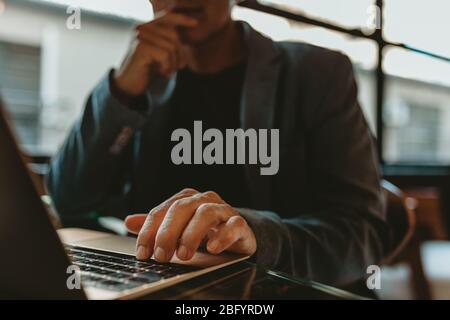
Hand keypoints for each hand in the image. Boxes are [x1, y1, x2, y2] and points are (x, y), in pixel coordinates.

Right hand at [114, 13, 197, 96]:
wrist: (130, 86)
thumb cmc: (148, 70)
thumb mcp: (163, 54)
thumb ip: (172, 42)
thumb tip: (192, 29)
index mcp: (146, 26)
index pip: (167, 17)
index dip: (182, 19)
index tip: (195, 23)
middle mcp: (141, 28)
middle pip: (173, 34)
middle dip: (179, 54)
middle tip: (177, 68)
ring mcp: (140, 37)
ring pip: (171, 47)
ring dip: (173, 64)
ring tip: (167, 72)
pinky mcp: (140, 47)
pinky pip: (165, 55)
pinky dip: (167, 67)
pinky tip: (161, 74)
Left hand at [125, 188, 256, 261]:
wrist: (236, 234)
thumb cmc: (204, 230)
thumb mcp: (178, 228)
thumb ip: (156, 225)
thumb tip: (129, 221)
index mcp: (186, 199)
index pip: (162, 211)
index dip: (150, 231)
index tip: (143, 252)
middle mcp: (204, 200)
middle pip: (182, 208)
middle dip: (168, 232)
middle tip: (162, 255)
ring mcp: (223, 210)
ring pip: (206, 213)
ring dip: (192, 234)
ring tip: (183, 254)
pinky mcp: (240, 223)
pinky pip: (233, 224)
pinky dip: (223, 236)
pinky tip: (213, 248)